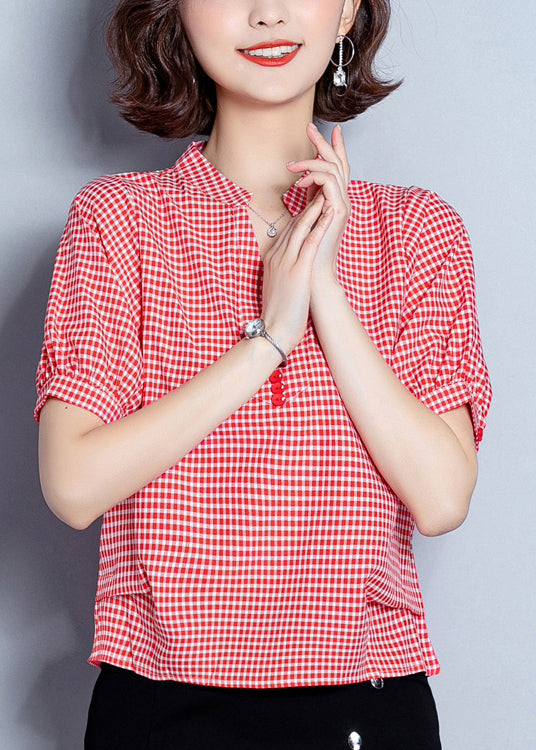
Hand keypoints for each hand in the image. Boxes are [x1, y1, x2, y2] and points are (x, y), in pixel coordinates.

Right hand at [261, 190, 333, 354]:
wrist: (274, 331)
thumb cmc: (279, 313)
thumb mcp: (279, 284)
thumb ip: (284, 269)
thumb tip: (294, 263)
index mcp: (272, 258)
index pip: (289, 228)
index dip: (303, 212)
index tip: (315, 199)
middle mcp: (277, 255)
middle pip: (294, 222)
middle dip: (309, 203)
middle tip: (323, 185)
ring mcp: (286, 262)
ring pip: (301, 226)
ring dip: (315, 206)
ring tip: (328, 189)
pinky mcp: (297, 271)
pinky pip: (309, 242)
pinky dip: (320, 225)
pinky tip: (330, 212)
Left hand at [286, 123, 350, 290]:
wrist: (314, 275)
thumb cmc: (308, 252)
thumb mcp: (306, 220)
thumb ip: (308, 202)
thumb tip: (301, 183)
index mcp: (334, 201)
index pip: (337, 169)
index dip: (333, 149)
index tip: (329, 130)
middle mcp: (341, 200)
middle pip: (337, 163)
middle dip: (323, 143)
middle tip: (309, 127)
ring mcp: (342, 205)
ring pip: (333, 169)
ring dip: (311, 161)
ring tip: (292, 165)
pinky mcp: (337, 211)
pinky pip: (329, 183)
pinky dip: (314, 176)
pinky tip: (299, 182)